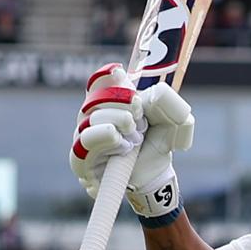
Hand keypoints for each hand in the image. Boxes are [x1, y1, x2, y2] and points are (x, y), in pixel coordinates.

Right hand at [70, 63, 193, 219]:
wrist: (154, 176)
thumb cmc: (156, 143)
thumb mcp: (170, 120)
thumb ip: (166, 102)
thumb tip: (152, 92)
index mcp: (109, 101)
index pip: (99, 81)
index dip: (107, 76)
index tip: (119, 72)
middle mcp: (90, 116)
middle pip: (96, 98)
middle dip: (122, 102)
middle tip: (139, 117)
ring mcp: (82, 137)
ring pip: (92, 118)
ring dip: (118, 122)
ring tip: (135, 137)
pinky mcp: (79, 160)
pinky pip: (86, 142)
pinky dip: (108, 139)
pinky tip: (123, 146)